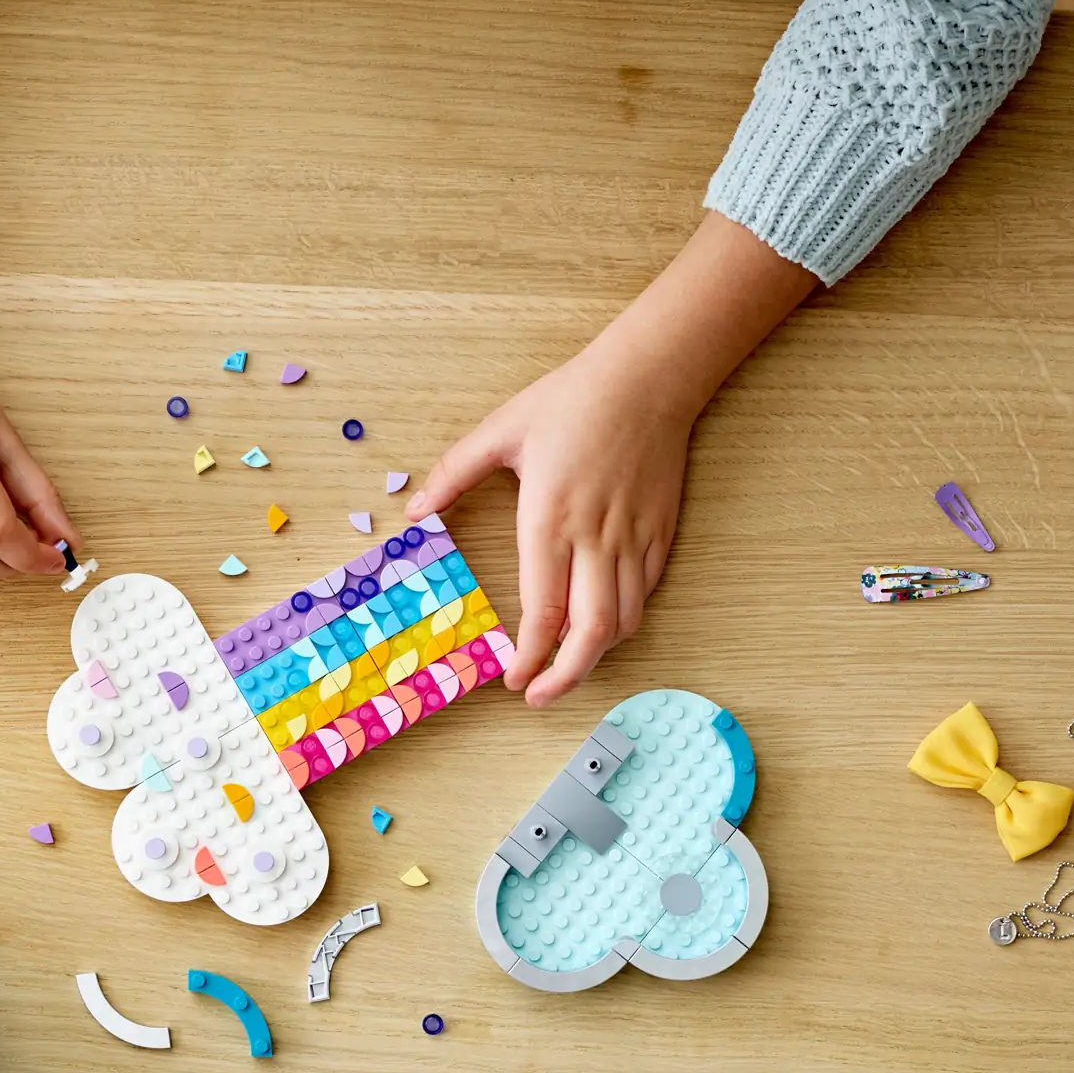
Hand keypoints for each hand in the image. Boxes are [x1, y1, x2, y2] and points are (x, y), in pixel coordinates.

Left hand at [410, 337, 697, 705]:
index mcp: (549, 518)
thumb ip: (452, 474)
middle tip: (539, 696)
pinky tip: (599, 623)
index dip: (529, 656)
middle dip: (565, 678)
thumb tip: (413, 511)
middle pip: (591, 634)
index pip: (544, 611)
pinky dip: (622, 620)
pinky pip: (645, 593)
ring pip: (624, 622)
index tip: (511, 680)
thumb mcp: (500, 431)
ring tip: (566, 666)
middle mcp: (595, 538)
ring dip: (595, 655)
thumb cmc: (572, 400)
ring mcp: (633, 539)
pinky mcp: (660, 533)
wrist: (649, 377)